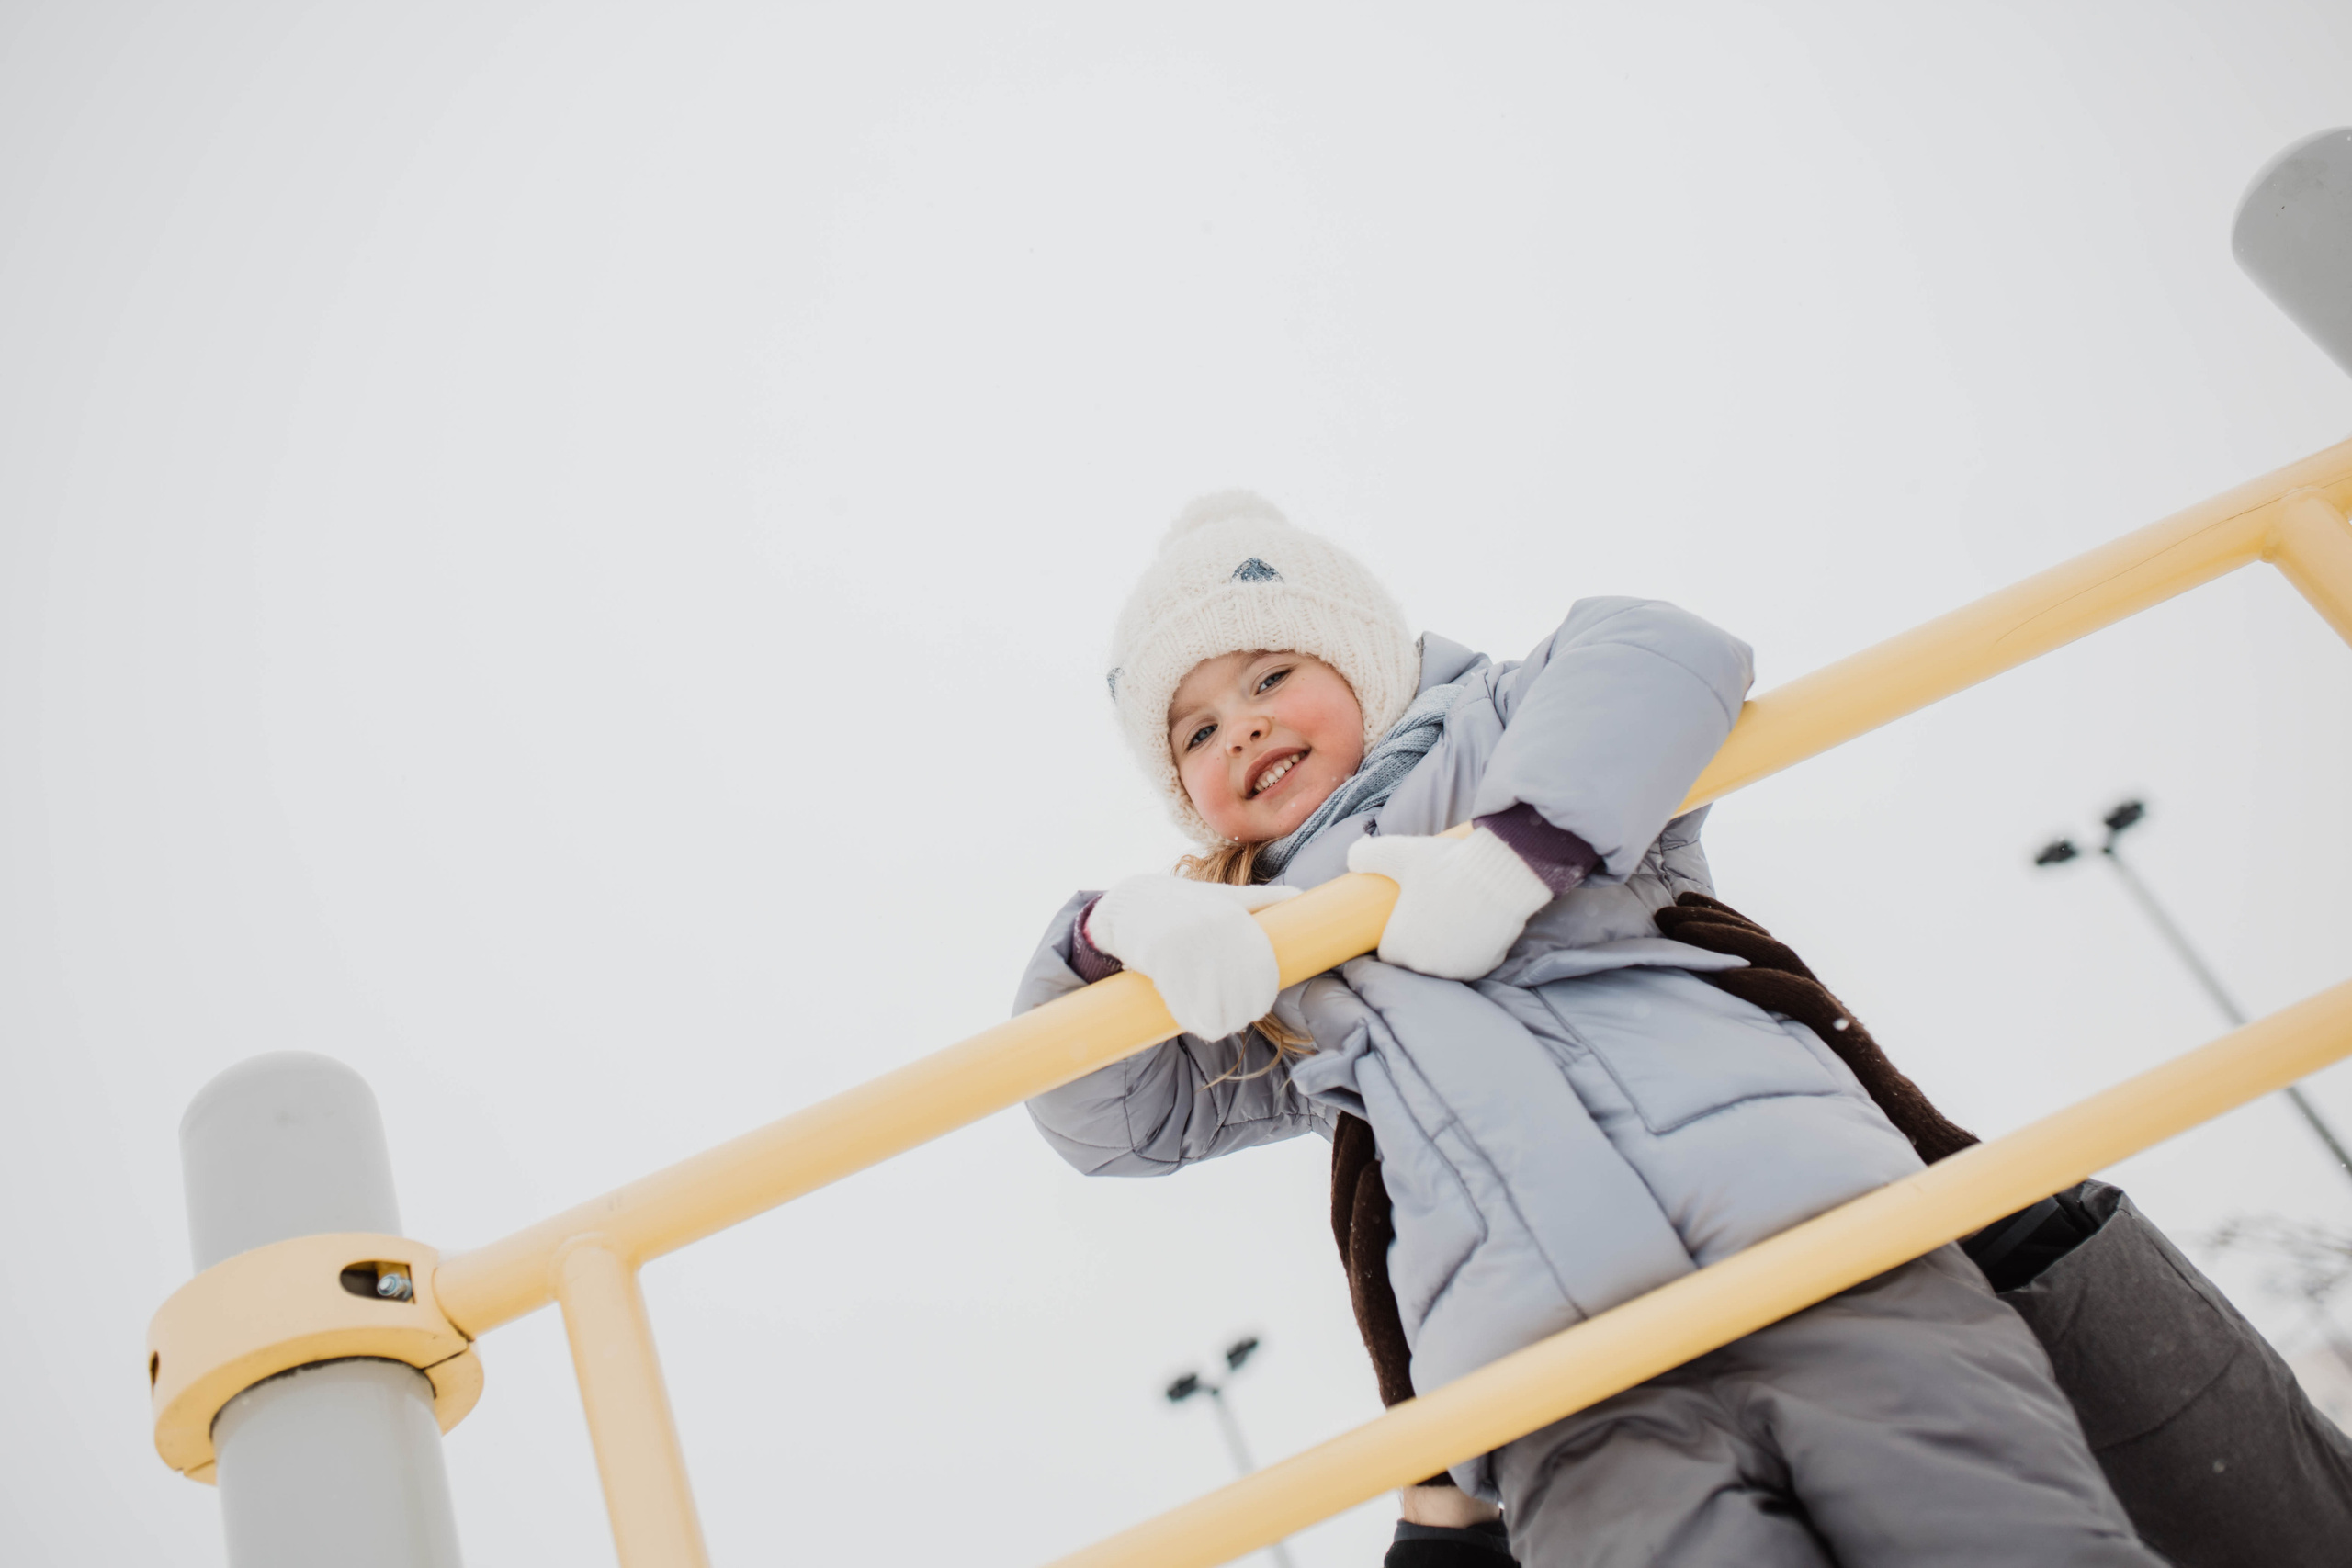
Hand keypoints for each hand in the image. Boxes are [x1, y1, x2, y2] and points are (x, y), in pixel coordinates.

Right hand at [1087, 876, 1301, 1038]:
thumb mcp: (1224, 895)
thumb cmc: (1182, 904)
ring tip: (1211, 1019)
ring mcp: (1188, 947)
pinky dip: (1195, 1023)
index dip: (1262, 1000)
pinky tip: (1192, 1019)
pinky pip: (1189, 1013)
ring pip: (1219, 1013)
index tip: (1253, 1008)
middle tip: (1230, 1018)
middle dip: (1239, 1016)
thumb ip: (1261, 899)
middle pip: (1244, 999)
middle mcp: (1215, 932)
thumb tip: (1301, 894)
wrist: (1128, 904)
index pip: (1264, 976)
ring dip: (1218, 1023)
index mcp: (1235, 918)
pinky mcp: (1162, 963)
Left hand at [1346, 828, 1551, 978]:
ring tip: (1451, 923)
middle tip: (1430, 916)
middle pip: (1415, 959)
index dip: (1395, 937)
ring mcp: (1455, 970)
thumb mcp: (1400, 853)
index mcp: (1399, 946)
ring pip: (1443, 963)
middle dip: (1420, 944)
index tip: (1404, 921)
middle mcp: (1424, 965)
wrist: (1498, 873)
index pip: (1388, 952)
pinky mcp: (1482, 968)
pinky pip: (1469, 963)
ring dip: (1444, 951)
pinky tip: (1472, 931)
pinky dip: (1470, 952)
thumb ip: (1366, 854)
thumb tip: (1351, 858)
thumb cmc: (1446, 865)